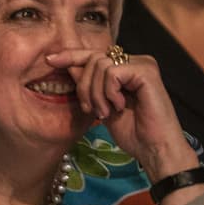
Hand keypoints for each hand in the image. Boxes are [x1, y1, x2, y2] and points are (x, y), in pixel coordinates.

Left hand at [43, 46, 196, 184]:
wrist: (154, 149)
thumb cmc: (133, 133)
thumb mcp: (102, 106)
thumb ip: (90, 87)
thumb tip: (69, 67)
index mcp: (125, 68)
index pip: (93, 55)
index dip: (70, 56)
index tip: (49, 60)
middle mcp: (135, 61)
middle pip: (92, 59)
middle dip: (85, 87)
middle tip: (93, 111)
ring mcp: (142, 64)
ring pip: (100, 65)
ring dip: (96, 94)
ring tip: (107, 112)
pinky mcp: (146, 71)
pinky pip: (112, 73)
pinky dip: (109, 93)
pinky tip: (120, 106)